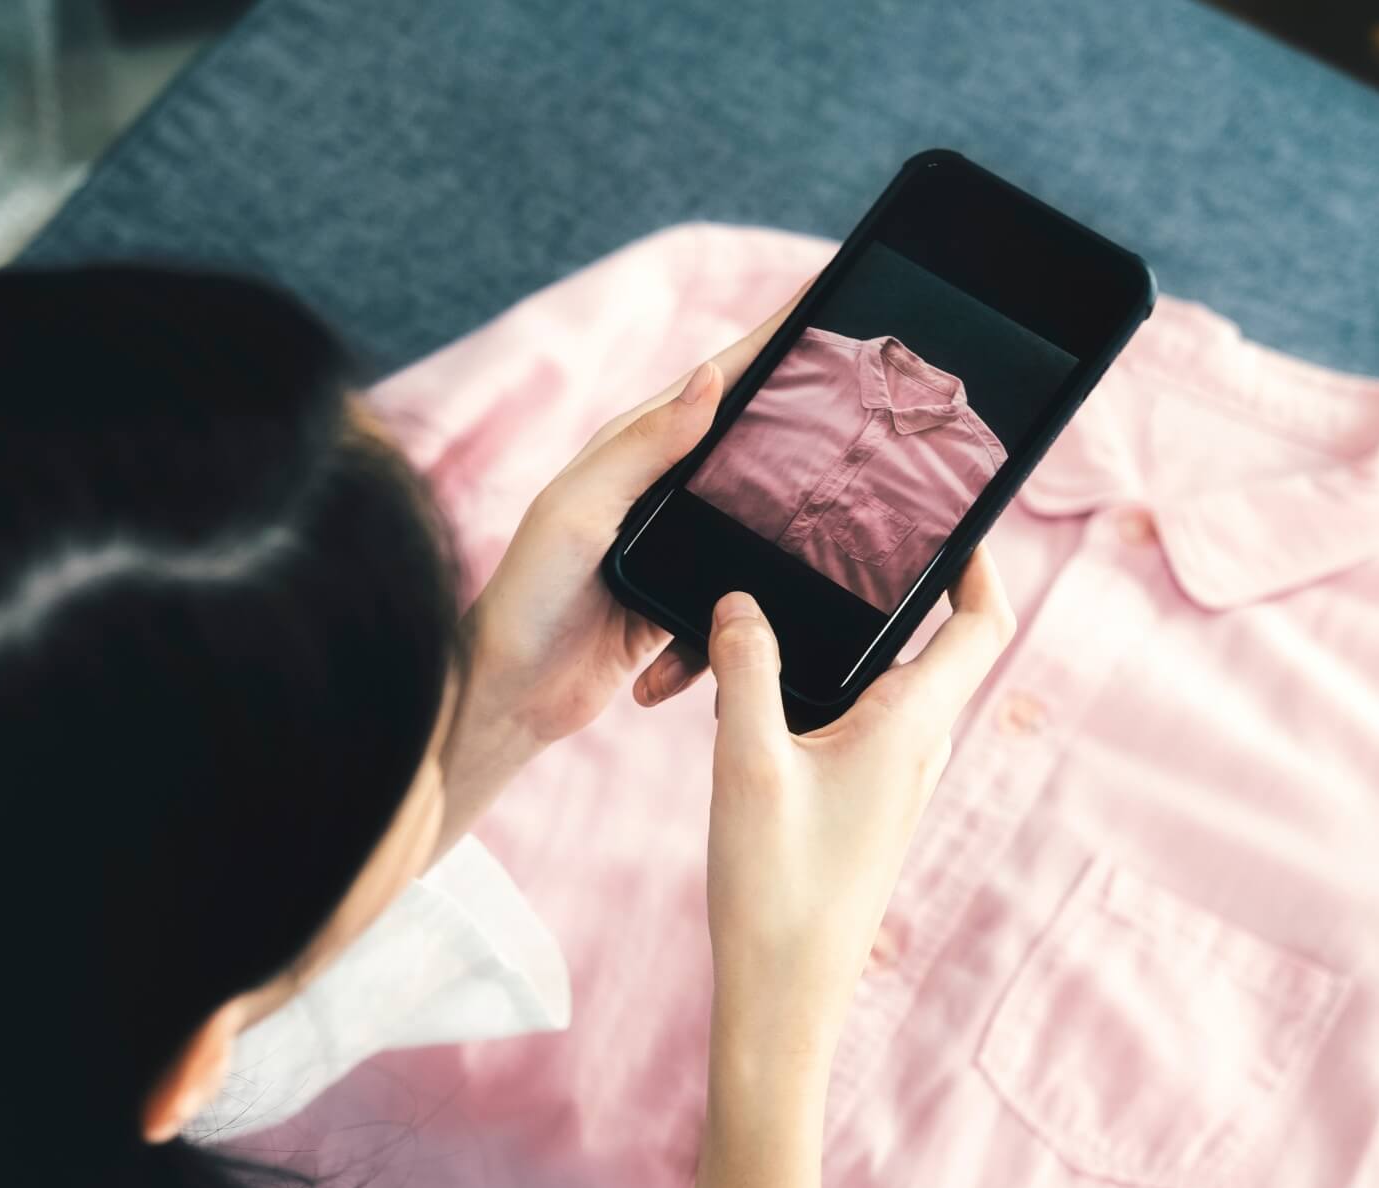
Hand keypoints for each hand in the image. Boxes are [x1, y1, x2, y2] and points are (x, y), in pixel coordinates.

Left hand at [431, 278, 812, 855]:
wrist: (510, 696)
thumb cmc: (527, 597)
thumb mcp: (579, 511)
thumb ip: (642, 447)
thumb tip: (709, 377)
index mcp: (633, 452)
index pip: (714, 382)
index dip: (769, 341)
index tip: (821, 299)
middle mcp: (657, 491)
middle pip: (749, 446)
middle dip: (802, 426)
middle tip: (868, 398)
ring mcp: (674, 549)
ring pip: (755, 526)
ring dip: (777, 542)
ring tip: (834, 530)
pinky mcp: (682, 605)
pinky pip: (735, 602)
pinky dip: (727, 629)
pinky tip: (711, 648)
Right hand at [702, 548, 1015, 1062]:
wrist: (784, 994)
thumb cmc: (776, 890)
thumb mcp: (747, 764)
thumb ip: (747, 671)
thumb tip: (743, 604)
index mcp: (911, 727)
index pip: (983, 626)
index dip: (982, 565)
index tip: (952, 521)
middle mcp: (918, 748)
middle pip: (938, 646)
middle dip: (903, 587)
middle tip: (852, 538)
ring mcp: (893, 779)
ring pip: (891, 685)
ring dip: (855, 640)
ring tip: (796, 596)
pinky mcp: (863, 803)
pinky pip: (861, 722)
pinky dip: (828, 687)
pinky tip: (764, 685)